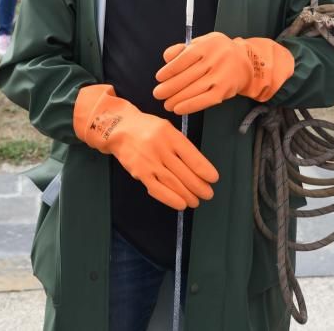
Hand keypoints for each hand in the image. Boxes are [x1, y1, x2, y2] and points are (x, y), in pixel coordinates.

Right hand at [73, 84, 218, 209]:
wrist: (119, 129)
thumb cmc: (148, 128)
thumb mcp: (166, 128)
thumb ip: (180, 145)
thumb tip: (199, 167)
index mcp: (170, 134)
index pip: (191, 154)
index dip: (204, 169)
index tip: (213, 178)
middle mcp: (160, 147)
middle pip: (183, 171)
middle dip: (199, 185)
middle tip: (208, 194)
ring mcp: (148, 161)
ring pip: (172, 182)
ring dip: (187, 194)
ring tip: (196, 201)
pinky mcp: (139, 172)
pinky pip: (156, 189)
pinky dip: (170, 198)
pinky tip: (181, 204)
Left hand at [154, 32, 293, 114]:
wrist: (246, 61)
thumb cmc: (217, 51)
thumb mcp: (201, 43)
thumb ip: (182, 49)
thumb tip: (166, 58)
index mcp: (206, 46)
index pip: (184, 59)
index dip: (170, 70)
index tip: (158, 78)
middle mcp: (214, 59)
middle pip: (188, 76)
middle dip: (170, 87)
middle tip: (157, 94)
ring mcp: (221, 75)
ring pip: (195, 89)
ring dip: (178, 99)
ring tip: (166, 104)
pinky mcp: (225, 90)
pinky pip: (206, 100)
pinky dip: (191, 105)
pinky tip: (179, 109)